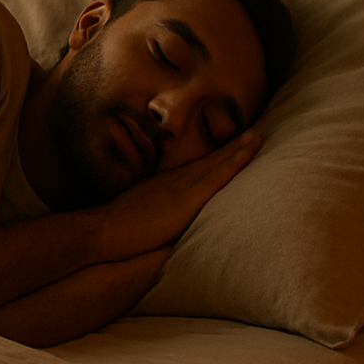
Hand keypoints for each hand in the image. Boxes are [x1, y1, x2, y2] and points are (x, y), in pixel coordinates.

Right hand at [87, 128, 260, 262]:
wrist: (107, 229)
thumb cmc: (117, 230)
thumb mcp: (136, 216)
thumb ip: (153, 217)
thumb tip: (161, 226)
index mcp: (164, 185)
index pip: (194, 169)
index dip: (212, 158)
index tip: (227, 149)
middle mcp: (176, 179)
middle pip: (209, 160)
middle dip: (230, 147)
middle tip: (252, 133)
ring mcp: (183, 185)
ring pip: (218, 163)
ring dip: (239, 149)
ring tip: (257, 137)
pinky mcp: (190, 197)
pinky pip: (219, 175)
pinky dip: (235, 161)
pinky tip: (249, 151)